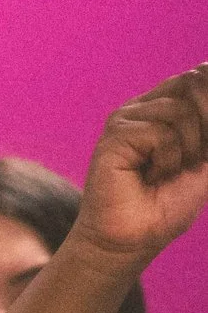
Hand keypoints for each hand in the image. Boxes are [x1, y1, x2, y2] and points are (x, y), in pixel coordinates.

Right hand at [67, 63, 207, 266]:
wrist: (133, 238)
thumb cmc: (168, 203)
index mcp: (170, 103)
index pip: (202, 74)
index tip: (204, 150)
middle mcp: (147, 104)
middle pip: (194, 81)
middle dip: (206, 126)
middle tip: (191, 161)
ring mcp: (127, 118)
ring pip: (180, 109)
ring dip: (187, 149)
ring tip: (166, 173)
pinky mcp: (114, 135)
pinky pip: (161, 133)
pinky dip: (167, 160)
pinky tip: (150, 176)